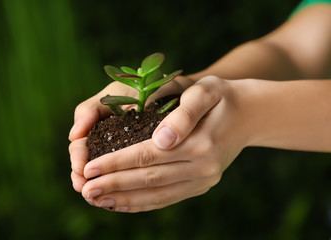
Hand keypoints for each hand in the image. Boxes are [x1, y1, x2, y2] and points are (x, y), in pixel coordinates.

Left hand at [81, 76, 253, 211]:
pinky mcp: (200, 185)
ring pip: (157, 195)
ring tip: (96, 200)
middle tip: (84, 190)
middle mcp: (203, 168)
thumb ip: (184, 115)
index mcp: (201, 144)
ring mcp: (203, 181)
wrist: (250, 114)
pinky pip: (167, 198)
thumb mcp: (206, 92)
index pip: (148, 156)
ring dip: (124, 199)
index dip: (116, 163)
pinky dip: (143, 203)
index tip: (88, 168)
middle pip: (149, 179)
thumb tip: (162, 141)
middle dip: (113, 185)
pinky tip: (122, 204)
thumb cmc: (221, 97)